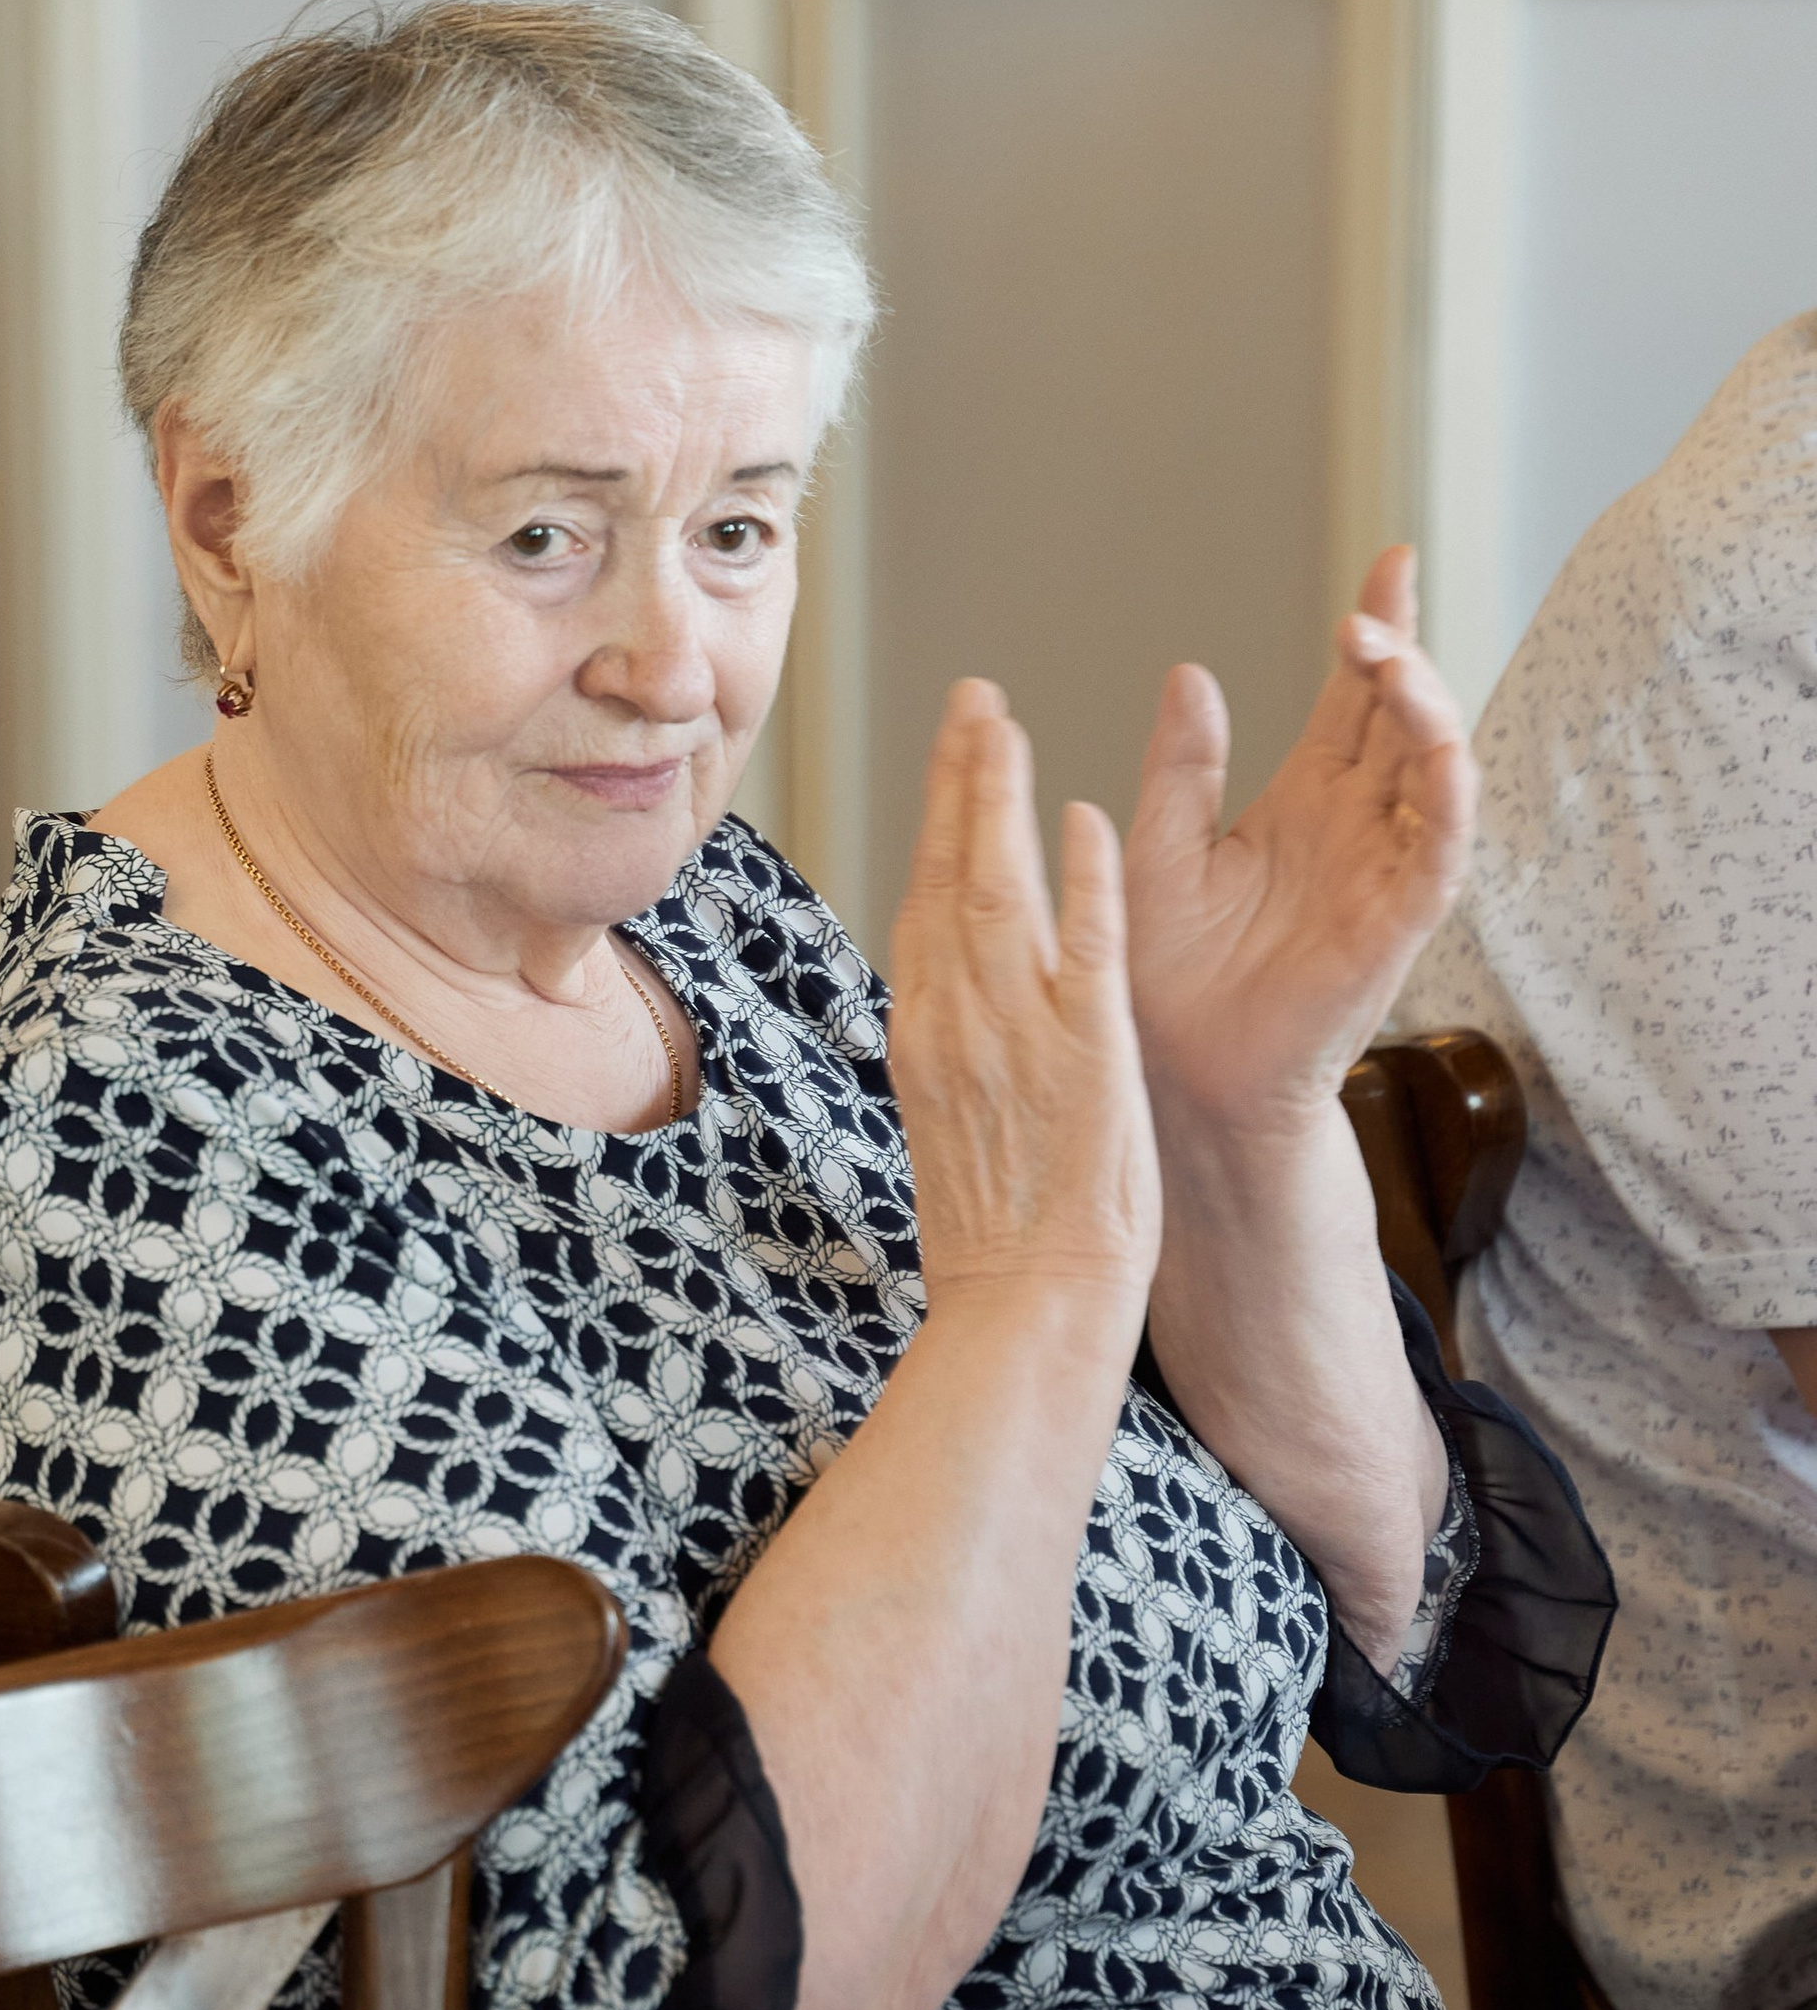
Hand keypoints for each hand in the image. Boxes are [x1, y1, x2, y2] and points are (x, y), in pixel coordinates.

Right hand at [890, 680, 1159, 1312]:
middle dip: (955, 779)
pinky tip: (1086, 817)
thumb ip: (955, 1053)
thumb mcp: (953, 1128)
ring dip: (999, 799)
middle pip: (946, 875)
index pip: (924, 906)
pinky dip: (1081, 881)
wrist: (1025, 1310)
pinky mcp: (1084, 1054)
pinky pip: (1083, 949)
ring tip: (1004, 722)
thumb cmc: (1000, 1242)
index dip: (933, 825)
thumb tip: (949, 1012)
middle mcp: (956, 1024)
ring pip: (999, 891)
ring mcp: (1016, 1035)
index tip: (948, 764)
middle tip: (970, 699)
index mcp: (925, 1039)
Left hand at [1123, 547, 1474, 1147]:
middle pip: (1404, 718)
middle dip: (1405, 651)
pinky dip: (1448, 800)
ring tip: (1393, 661)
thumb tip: (1191, 672)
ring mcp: (1382, 875)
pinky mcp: (1393, 927)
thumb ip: (1181, 769)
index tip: (1392, 558)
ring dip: (1427, 711)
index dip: (1377, 631)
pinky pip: (1439, 855)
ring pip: (1435, 774)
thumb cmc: (1165, 979)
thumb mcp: (1159, 852)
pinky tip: (1439, 750)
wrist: (1177, 1079)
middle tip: (1381, 596)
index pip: (1355, 700)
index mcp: (1302, 805)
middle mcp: (1354, 830)